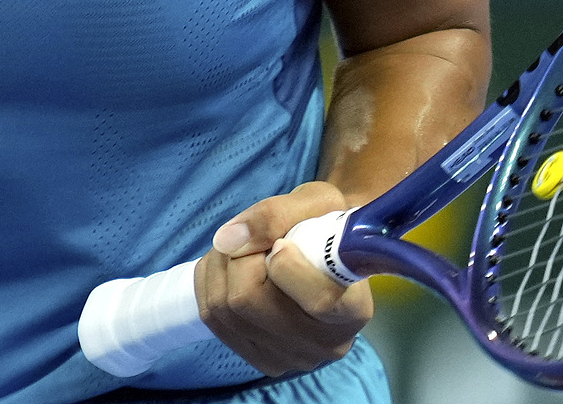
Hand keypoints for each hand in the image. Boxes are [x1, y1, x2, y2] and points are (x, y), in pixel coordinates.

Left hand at [195, 181, 373, 376]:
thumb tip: (227, 240)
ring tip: (242, 246)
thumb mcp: (317, 202)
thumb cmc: (327, 225)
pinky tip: (230, 267)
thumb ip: (277, 214)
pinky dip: (209, 281)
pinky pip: (211, 317)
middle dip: (240, 256)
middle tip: (256, 238)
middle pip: (249, 302)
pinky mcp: (258, 360)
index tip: (282, 242)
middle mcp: (324, 344)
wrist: (324, 251)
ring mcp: (289, 357)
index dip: (287, 266)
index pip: (317, 301)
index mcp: (353, 309)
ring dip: (220, 264)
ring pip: (223, 309)